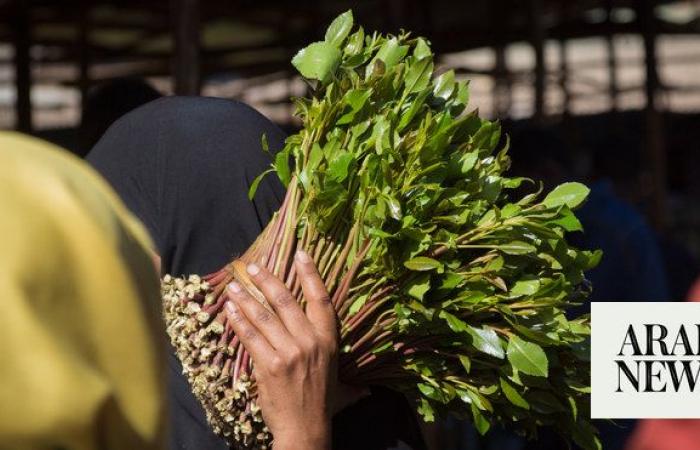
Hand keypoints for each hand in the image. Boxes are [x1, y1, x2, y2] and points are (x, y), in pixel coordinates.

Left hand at [224, 250, 336, 449]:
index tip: (301, 253)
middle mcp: (310, 342)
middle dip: (267, 280)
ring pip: (263, 316)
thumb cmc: (324, 408)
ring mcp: (288, 353)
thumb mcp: (343, 389)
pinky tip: (229, 310)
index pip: (321, 299)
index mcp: (329, 342)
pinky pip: (250, 336)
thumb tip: (368, 391)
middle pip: (286, 301)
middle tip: (252, 267)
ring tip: (233, 285)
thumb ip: (353, 385)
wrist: (305, 432)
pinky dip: (238, 321)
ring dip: (246, 298)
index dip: (311, 274)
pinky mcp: (268, 365)